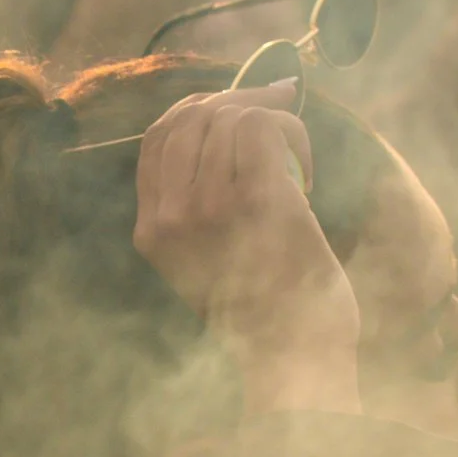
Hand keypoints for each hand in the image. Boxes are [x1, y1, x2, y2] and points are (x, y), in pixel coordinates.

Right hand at [134, 84, 359, 415]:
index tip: (237, 104)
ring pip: (232, 115)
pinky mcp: (256, 200)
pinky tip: (306, 173)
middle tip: (279, 109)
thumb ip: (195, 202)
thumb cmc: (262, 309)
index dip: (198, 107)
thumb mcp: (202, 260)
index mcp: (151, 231)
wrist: (292, 357)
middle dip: (240, 99)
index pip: (157, 138)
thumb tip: (225, 117)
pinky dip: (293, 133)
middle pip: (192, 116)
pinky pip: (265, 126)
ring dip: (276, 123)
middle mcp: (170, 217)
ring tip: (297, 166)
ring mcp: (209, 207)